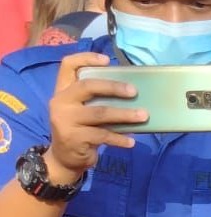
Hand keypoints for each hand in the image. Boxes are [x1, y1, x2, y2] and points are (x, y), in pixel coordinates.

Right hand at [46, 52, 146, 176]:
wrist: (65, 157)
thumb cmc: (81, 128)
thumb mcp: (82, 110)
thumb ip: (96, 99)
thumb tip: (132, 92)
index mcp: (63, 90)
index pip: (68, 65)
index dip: (86, 58)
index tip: (107, 60)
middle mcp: (61, 101)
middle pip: (87, 86)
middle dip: (113, 87)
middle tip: (134, 91)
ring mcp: (65, 120)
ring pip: (100, 113)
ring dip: (125, 114)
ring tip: (143, 116)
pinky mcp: (74, 138)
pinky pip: (103, 135)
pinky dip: (120, 139)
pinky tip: (132, 142)